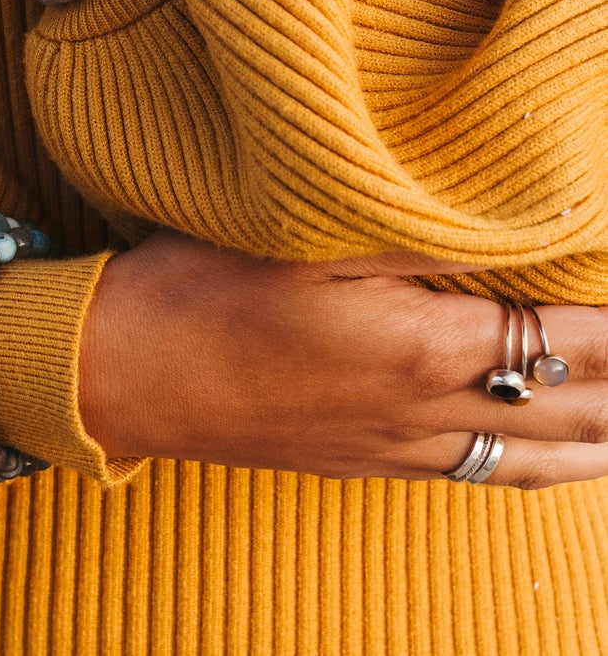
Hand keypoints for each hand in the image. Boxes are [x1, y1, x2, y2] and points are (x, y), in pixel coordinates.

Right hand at [79, 229, 607, 487]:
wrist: (121, 372)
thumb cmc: (202, 285)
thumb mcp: (305, 228)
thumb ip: (408, 222)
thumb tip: (497, 208)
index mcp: (425, 347)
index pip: (571, 339)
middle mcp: (430, 411)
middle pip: (574, 409)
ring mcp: (399, 446)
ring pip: (540, 457)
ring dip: (603, 436)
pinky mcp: (366, 461)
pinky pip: (485, 473)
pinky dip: (545, 464)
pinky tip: (555, 455)